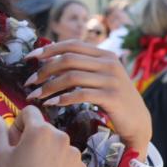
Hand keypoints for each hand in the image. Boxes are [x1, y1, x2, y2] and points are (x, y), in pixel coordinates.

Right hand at [0, 106, 85, 166]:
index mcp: (40, 130)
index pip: (29, 112)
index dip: (18, 125)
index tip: (13, 143)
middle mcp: (62, 137)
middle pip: (44, 130)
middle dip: (32, 140)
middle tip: (22, 163)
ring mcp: (75, 155)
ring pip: (57, 146)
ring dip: (47, 154)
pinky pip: (68, 162)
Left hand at [24, 40, 151, 154]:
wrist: (138, 122)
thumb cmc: (113, 99)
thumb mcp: (101, 77)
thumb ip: (83, 67)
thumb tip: (50, 61)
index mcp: (105, 54)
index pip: (72, 44)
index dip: (49, 49)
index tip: (30, 57)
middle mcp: (109, 63)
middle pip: (68, 59)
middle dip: (44, 70)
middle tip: (29, 82)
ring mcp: (112, 79)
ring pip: (71, 77)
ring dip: (49, 86)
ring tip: (35, 96)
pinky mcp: (112, 97)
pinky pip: (80, 94)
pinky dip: (63, 98)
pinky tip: (52, 104)